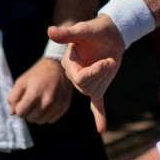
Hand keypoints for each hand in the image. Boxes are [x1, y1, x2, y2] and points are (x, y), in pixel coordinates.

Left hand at [7, 57, 73, 123]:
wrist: (58, 66)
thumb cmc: (37, 74)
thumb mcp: (22, 81)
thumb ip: (13, 97)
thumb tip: (12, 113)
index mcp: (34, 94)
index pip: (20, 113)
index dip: (19, 107)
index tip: (22, 100)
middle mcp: (46, 103)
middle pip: (30, 119)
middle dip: (28, 112)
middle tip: (31, 101)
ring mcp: (56, 106)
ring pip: (40, 121)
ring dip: (37, 115)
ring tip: (39, 102)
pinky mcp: (64, 108)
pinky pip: (50, 120)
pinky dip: (47, 115)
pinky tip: (48, 104)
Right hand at [47, 17, 125, 132]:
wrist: (109, 33)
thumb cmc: (94, 30)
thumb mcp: (81, 31)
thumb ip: (66, 34)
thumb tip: (49, 31)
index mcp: (69, 66)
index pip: (80, 78)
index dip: (96, 71)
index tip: (109, 60)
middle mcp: (75, 77)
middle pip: (87, 86)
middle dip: (102, 73)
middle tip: (110, 59)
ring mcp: (86, 84)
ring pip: (95, 91)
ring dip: (105, 77)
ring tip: (109, 61)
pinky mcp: (97, 87)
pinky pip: (96, 105)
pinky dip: (99, 116)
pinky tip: (101, 128)